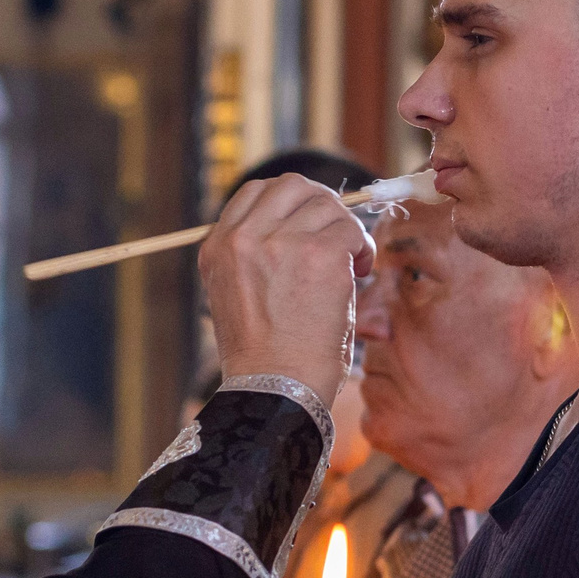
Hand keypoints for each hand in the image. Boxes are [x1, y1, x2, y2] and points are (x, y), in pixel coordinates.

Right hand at [203, 175, 375, 410]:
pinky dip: (362, 247)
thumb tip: (298, 228)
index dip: (290, 202)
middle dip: (322, 205)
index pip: (254, 192)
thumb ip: (254, 257)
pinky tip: (359, 272)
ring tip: (351, 263)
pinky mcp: (319, 254)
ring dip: (346, 229)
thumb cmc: (265, 358)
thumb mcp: (236, 296)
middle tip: (337, 236)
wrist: (276, 391)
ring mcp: (280, 243)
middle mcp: (243, 238)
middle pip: (292, 186)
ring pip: (327, 205)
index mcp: (217, 248)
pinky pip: (351, 230)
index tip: (309, 224)